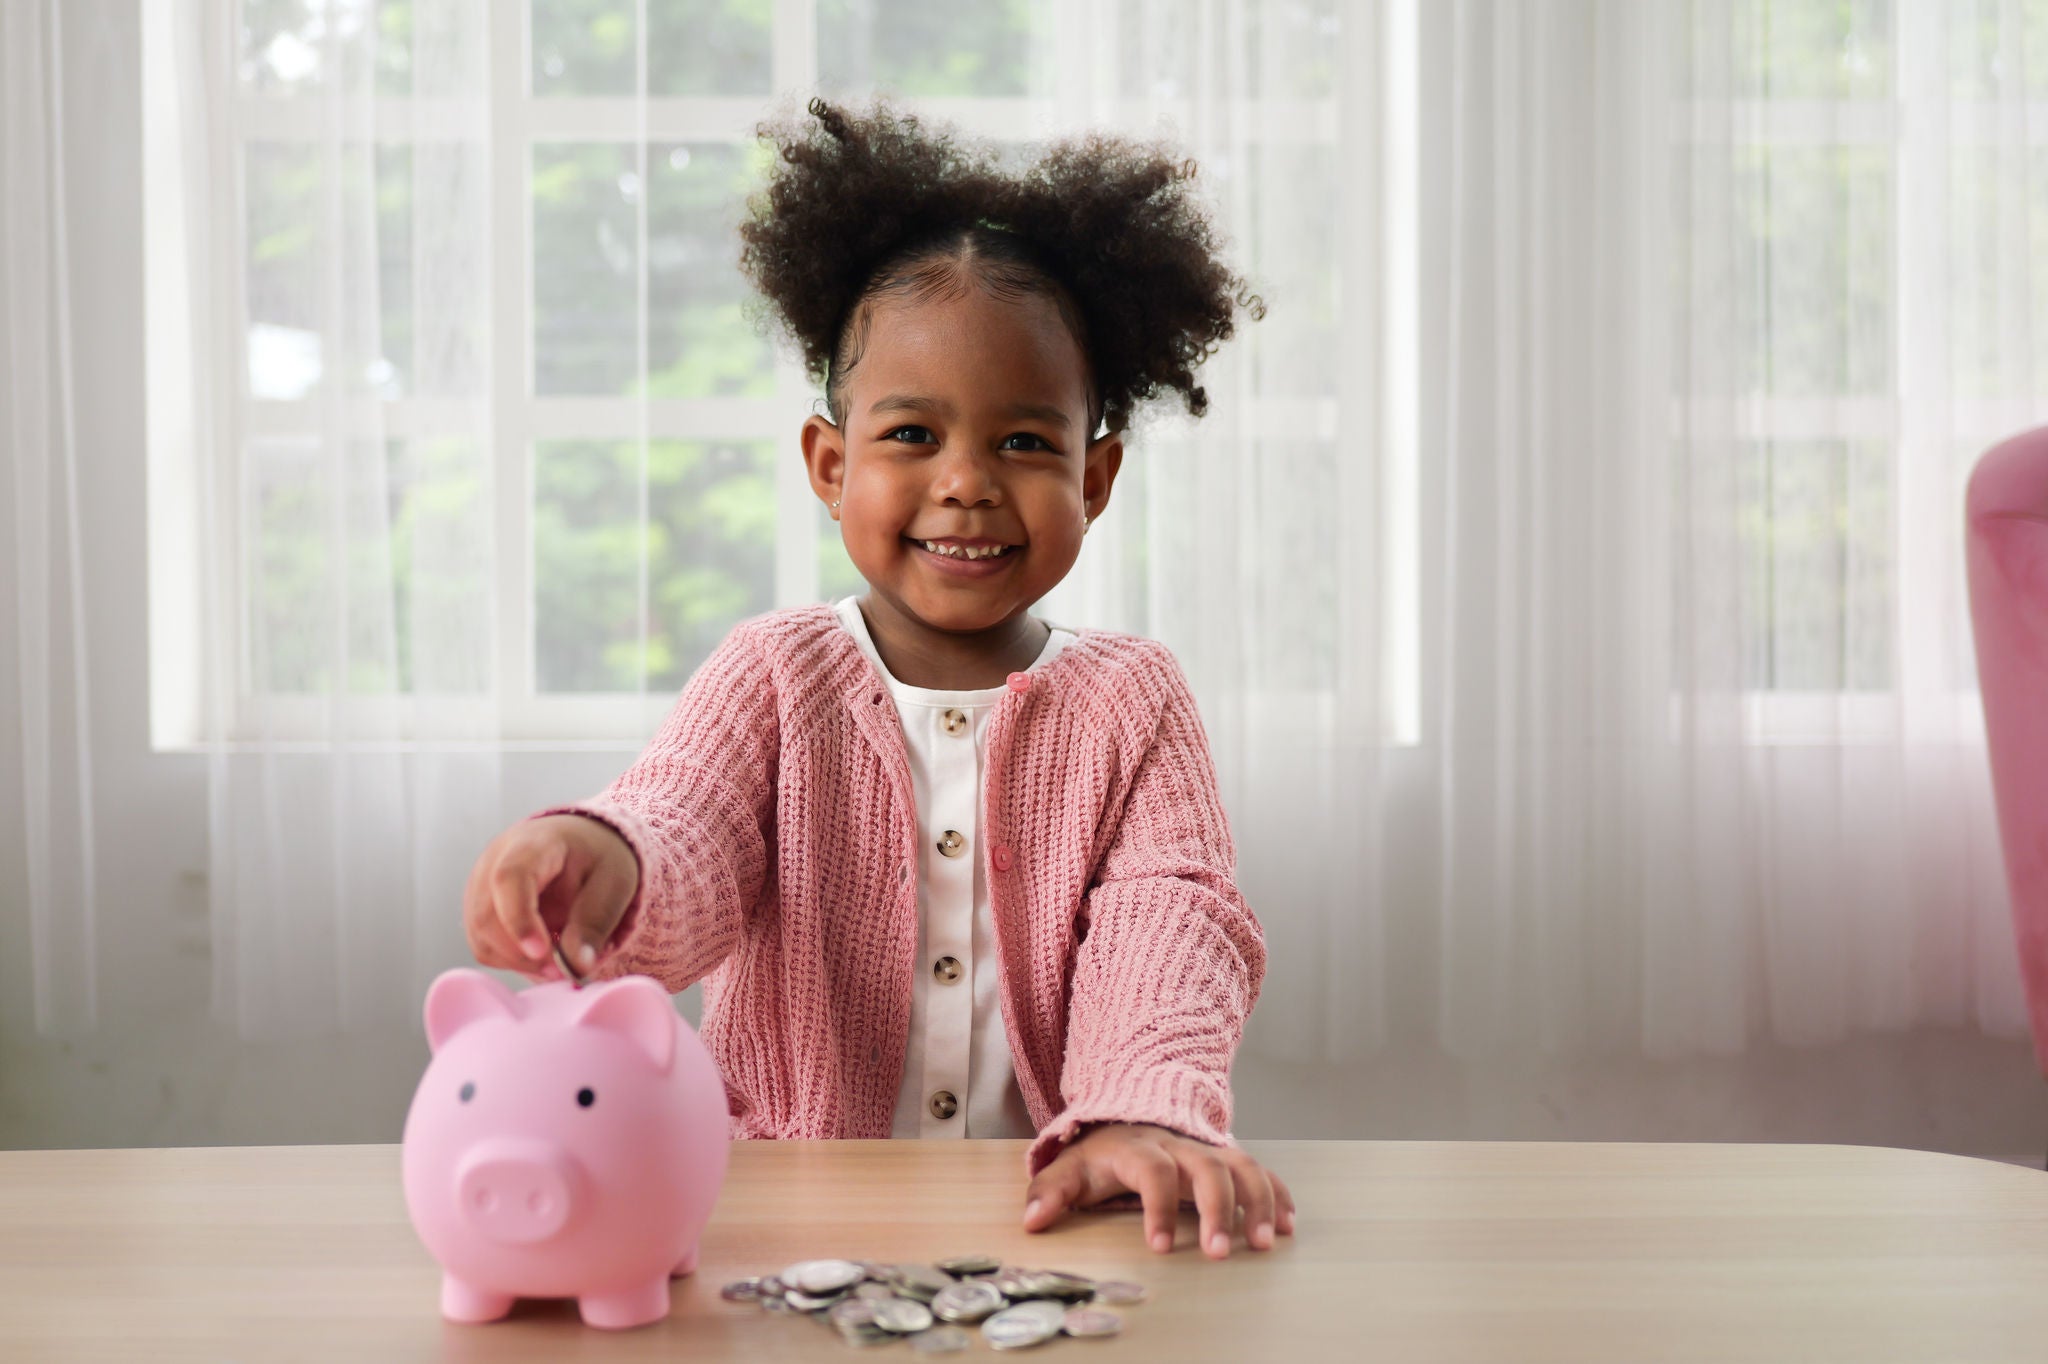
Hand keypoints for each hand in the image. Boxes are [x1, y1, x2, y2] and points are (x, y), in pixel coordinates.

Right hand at [462, 814, 637, 978]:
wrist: (579, 842)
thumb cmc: (596, 857)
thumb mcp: (614, 881)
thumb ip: (596, 919)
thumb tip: (578, 966)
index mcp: (532, 844)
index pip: (509, 878)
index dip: (520, 919)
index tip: (543, 952)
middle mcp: (493, 861)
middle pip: (487, 916)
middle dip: (523, 954)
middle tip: (562, 970)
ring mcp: (479, 885)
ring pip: (481, 937)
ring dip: (518, 962)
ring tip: (557, 965)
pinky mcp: (478, 909)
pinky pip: (484, 945)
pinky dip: (512, 960)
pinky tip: (542, 956)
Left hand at [1021, 1122, 1295, 1258]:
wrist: (1129, 1115)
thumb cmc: (1101, 1154)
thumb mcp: (1070, 1168)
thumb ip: (1050, 1191)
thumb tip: (1031, 1220)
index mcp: (1139, 1147)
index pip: (1153, 1171)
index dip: (1159, 1207)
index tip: (1160, 1247)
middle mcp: (1180, 1145)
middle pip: (1207, 1168)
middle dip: (1217, 1210)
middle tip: (1219, 1253)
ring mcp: (1208, 1149)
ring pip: (1241, 1165)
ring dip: (1257, 1202)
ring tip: (1264, 1242)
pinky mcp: (1228, 1158)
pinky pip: (1260, 1170)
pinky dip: (1277, 1194)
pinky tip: (1287, 1225)